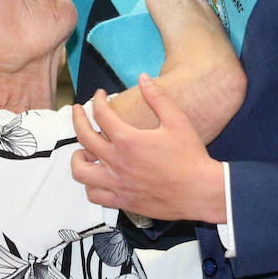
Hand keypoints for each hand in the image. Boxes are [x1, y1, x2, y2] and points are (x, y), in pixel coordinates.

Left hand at [71, 75, 226, 223]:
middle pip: (83, 137)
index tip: (99, 95)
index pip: (101, 114)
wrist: (200, 191)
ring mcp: (117, 183)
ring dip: (77, 157)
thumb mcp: (177, 121)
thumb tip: (143, 78)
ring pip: (80, 171)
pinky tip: (97, 177)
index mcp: (128, 140)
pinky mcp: (122, 200)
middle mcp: (117, 161)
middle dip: (77, 119)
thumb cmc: (190, 157)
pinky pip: (94, 194)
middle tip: (78, 111)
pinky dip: (90, 185)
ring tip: (83, 150)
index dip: (97, 100)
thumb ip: (157, 98)